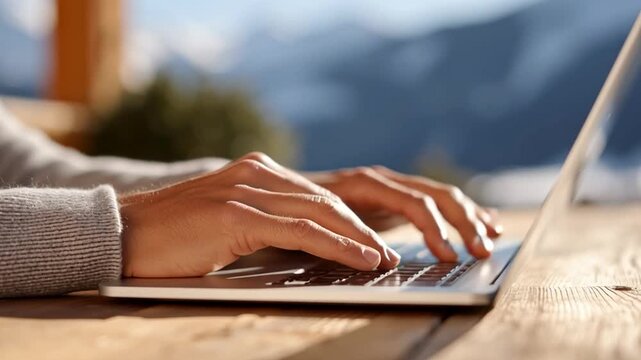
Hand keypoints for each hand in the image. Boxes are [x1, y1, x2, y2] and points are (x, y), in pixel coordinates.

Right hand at [118, 153, 400, 277]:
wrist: (119, 235)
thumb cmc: (170, 238)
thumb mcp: (225, 222)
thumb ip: (261, 221)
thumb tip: (299, 242)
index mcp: (253, 171)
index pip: (314, 194)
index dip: (347, 219)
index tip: (371, 241)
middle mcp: (254, 173)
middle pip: (324, 201)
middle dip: (361, 228)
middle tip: (387, 252)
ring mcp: (245, 190)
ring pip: (320, 213)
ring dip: (358, 238)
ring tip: (383, 259)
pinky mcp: (237, 214)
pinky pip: (301, 231)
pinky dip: (337, 245)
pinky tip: (360, 258)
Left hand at [306, 167, 502, 261]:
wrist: (279, 189)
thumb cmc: (294, 208)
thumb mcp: (312, 220)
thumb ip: (341, 232)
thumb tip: (380, 258)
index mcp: (365, 183)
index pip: (413, 201)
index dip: (434, 228)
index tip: (448, 255)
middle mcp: (382, 179)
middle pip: (435, 194)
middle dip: (463, 221)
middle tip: (482, 251)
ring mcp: (389, 185)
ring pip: (440, 194)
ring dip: (468, 215)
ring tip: (493, 235)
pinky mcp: (393, 196)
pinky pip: (433, 199)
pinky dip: (459, 210)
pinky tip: (483, 220)